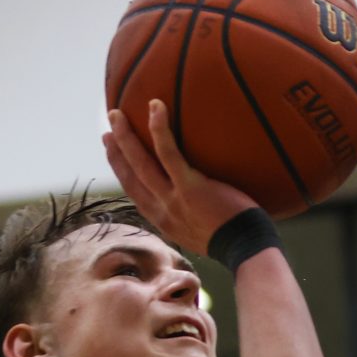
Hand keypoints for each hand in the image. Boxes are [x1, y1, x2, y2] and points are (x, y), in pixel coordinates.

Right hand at [103, 100, 254, 255]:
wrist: (247, 250)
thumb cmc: (237, 241)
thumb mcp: (206, 233)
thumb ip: (196, 214)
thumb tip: (203, 198)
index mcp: (164, 221)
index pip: (135, 192)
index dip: (121, 170)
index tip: (112, 152)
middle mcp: (162, 211)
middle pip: (131, 176)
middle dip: (116, 152)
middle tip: (108, 128)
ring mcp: (173, 199)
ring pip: (141, 163)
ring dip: (125, 137)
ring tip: (117, 114)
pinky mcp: (190, 188)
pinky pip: (169, 154)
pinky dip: (160, 129)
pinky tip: (155, 106)